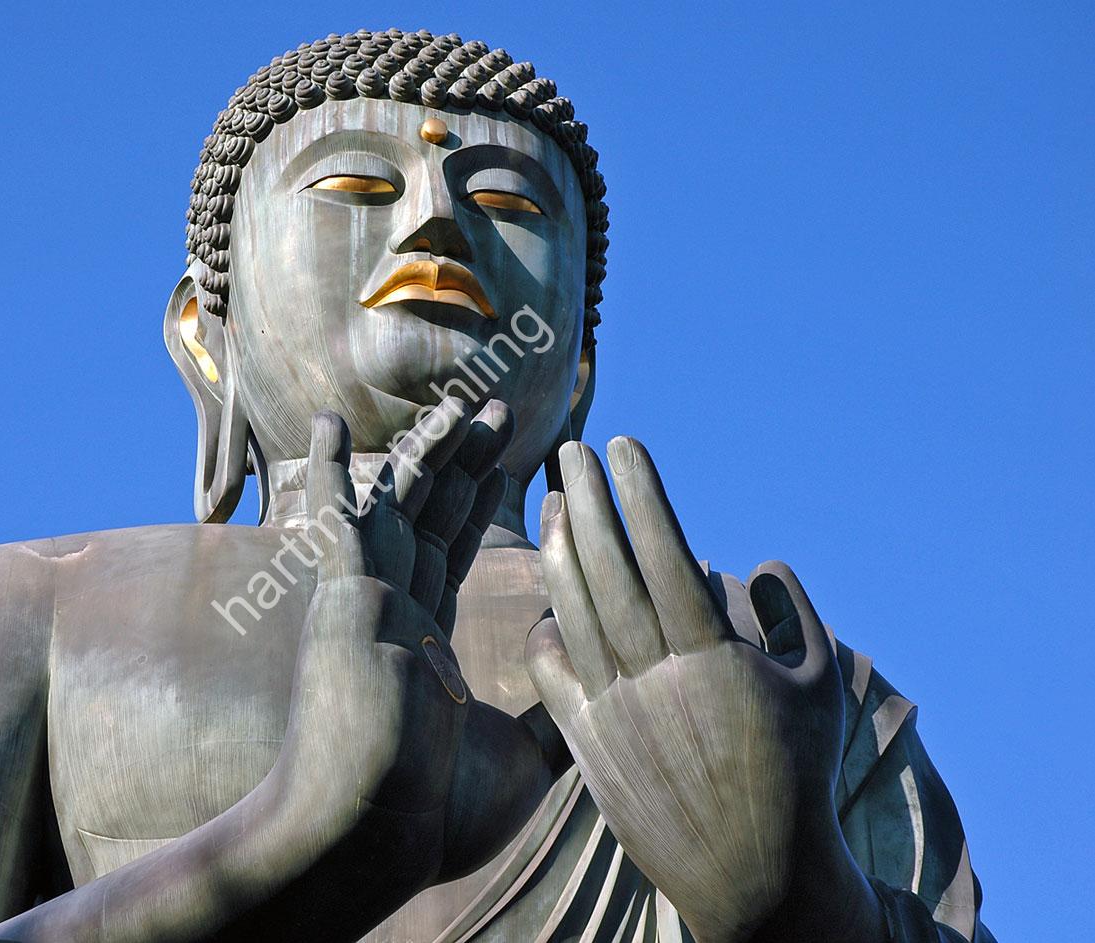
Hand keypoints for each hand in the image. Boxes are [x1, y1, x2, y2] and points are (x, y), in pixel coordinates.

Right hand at [277, 399, 557, 891]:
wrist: (375, 835)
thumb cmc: (437, 814)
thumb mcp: (522, 757)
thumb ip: (552, 717)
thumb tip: (596, 699)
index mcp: (424, 643)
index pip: (456, 552)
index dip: (483, 503)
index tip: (516, 461)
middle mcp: (391, 611)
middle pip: (432, 515)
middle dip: (466, 463)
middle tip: (499, 413)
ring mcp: (364, 601)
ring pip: (396, 505)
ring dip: (426, 452)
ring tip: (459, 405)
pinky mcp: (343, 597)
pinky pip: (336, 521)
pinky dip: (325, 469)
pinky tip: (324, 422)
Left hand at [526, 439, 882, 942]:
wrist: (753, 877)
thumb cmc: (799, 776)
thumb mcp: (821, 689)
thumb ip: (798, 617)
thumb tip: (763, 561)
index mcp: (713, 656)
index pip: (663, 551)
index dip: (639, 493)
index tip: (623, 446)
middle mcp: (654, 677)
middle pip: (606, 568)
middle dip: (585, 500)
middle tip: (569, 451)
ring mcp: (614, 710)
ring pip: (571, 609)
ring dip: (558, 548)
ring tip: (552, 501)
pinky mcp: (587, 743)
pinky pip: (551, 669)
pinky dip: (548, 624)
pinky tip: (552, 595)